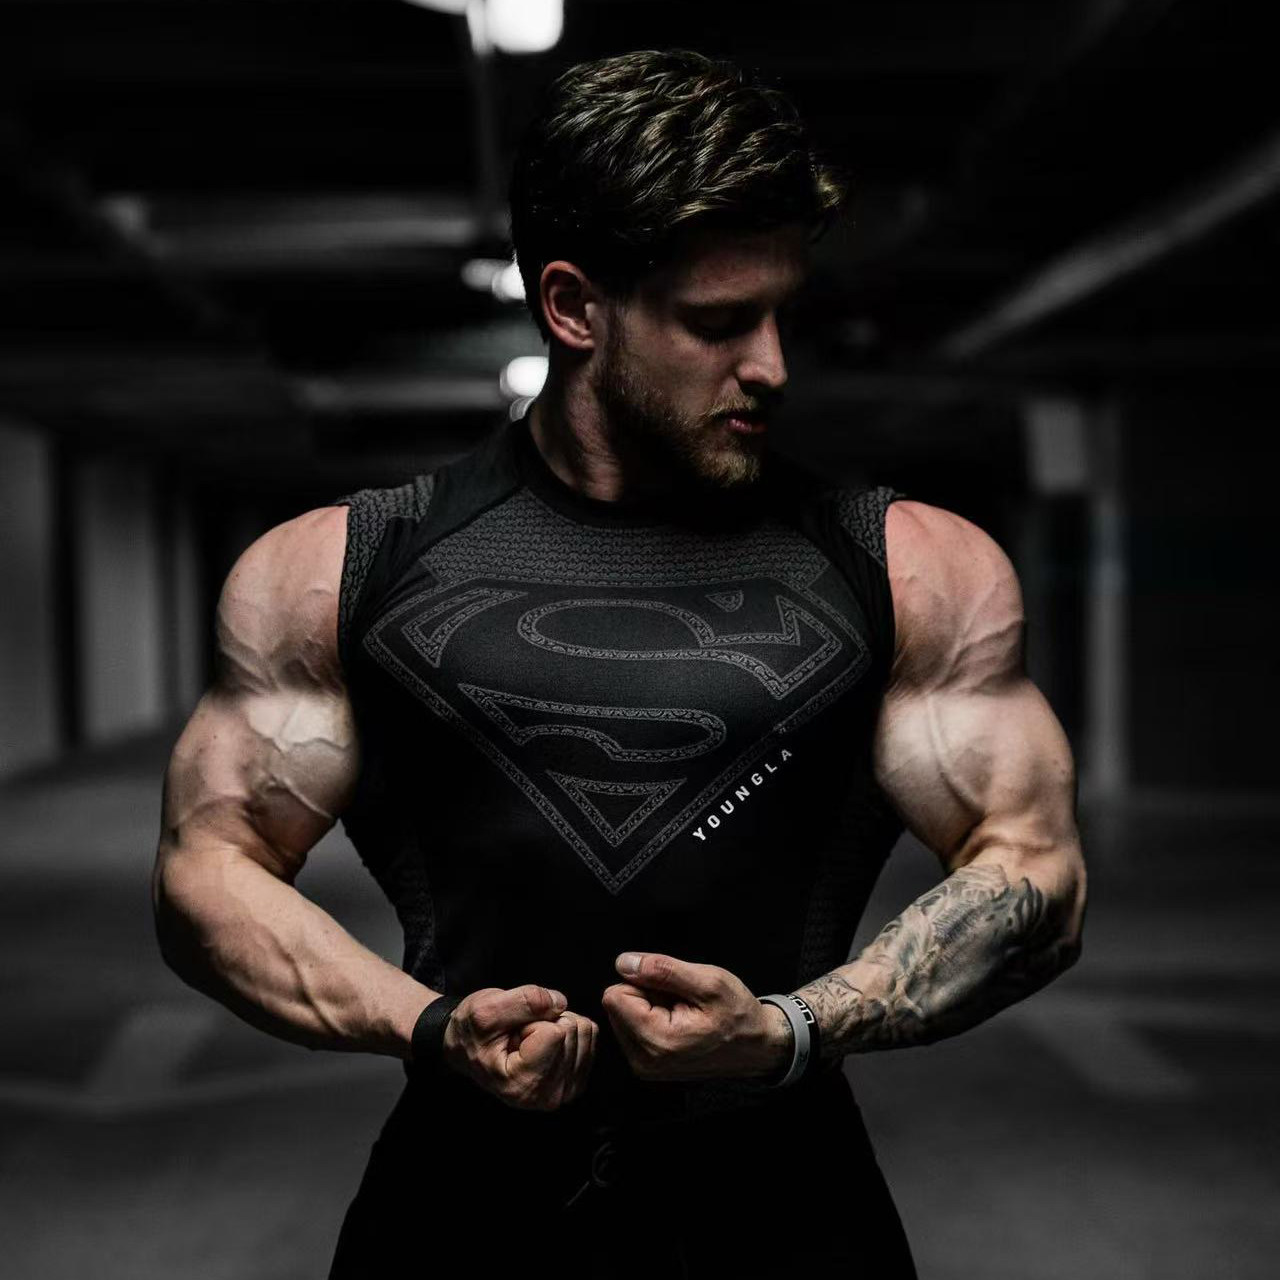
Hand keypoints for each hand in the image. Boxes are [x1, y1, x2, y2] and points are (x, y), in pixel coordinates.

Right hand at [442, 984, 598, 1111]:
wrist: (469, 1047)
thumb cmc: (473, 1031)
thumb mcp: (486, 1009)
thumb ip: (524, 1001)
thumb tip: (560, 1003)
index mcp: (522, 1084)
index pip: (555, 1032)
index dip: (532, 1020)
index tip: (512, 1034)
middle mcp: (548, 1096)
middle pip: (572, 1030)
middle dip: (545, 1022)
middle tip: (520, 1035)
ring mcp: (565, 1091)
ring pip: (585, 1030)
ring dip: (556, 1024)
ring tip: (529, 1039)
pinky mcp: (577, 1080)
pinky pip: (591, 1035)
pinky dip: (568, 1028)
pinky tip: (544, 1041)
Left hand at [602, 953, 790, 1081]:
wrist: (755, 1046)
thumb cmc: (737, 1015)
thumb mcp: (707, 981)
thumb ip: (662, 970)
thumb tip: (624, 963)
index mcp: (656, 1040)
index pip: (614, 995)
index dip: (644, 982)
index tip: (673, 991)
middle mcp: (644, 1060)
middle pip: (617, 1006)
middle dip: (646, 995)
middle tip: (680, 1002)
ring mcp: (645, 1065)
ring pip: (623, 1015)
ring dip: (650, 1006)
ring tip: (682, 1011)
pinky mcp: (647, 1064)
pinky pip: (633, 1027)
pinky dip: (652, 1018)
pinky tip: (678, 1021)